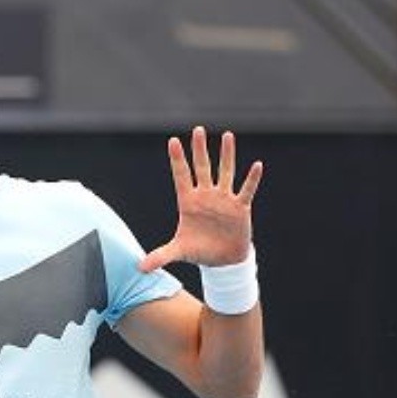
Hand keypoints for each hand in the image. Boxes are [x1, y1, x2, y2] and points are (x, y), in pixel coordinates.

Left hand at [140, 126, 262, 271]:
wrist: (222, 261)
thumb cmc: (198, 251)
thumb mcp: (178, 252)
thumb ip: (160, 256)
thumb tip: (140, 268)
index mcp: (188, 202)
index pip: (181, 176)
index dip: (177, 159)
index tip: (173, 141)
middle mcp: (206, 196)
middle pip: (202, 167)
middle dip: (200, 150)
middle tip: (198, 129)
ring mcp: (223, 200)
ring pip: (225, 172)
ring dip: (227, 155)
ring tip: (228, 135)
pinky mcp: (240, 208)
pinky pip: (246, 190)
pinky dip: (251, 179)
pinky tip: (256, 165)